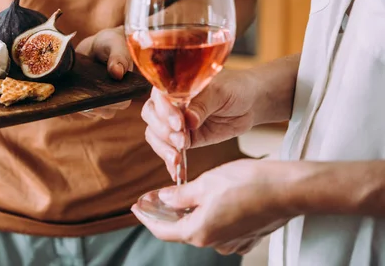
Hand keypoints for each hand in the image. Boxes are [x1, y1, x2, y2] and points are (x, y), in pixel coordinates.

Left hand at [75, 27, 133, 118]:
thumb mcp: (116, 46)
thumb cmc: (112, 44)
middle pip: (102, 111)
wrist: (96, 44)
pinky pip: (73, 107)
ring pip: (86, 111)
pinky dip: (67, 102)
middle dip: (90, 104)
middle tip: (78, 92)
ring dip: (77, 103)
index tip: (97, 95)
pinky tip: (60, 94)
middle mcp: (111, 99)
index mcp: (125, 89)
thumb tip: (117, 73)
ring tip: (67, 90)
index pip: (120, 103)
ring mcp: (95, 101)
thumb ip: (119, 58)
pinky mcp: (80, 99)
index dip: (110, 102)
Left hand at [131, 159, 294, 254]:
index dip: (146, 217)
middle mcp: (214, 242)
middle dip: (164, 214)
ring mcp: (232, 241)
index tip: (136, 206)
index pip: (162, 229)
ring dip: (187, 214)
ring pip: (200, 228)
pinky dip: (207, 216)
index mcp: (199, 231)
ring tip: (178, 196)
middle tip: (153, 198)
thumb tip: (163, 200)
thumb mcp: (206, 183)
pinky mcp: (246, 235)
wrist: (289, 190)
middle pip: (180, 230)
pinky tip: (206, 202)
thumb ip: (180, 195)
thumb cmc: (248, 183)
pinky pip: (219, 228)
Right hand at [141, 69, 257, 179]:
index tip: (179, 123)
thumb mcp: (220, 93)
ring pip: (154, 134)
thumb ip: (203, 105)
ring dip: (163, 148)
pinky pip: (168, 150)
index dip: (165, 111)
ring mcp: (174, 122)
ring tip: (178, 159)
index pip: (159, 97)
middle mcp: (169, 103)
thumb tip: (189, 119)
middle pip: (151, 116)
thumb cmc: (234, 89)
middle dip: (164, 131)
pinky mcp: (183, 139)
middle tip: (181, 141)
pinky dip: (169, 161)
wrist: (249, 103)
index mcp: (174, 85)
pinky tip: (176, 172)